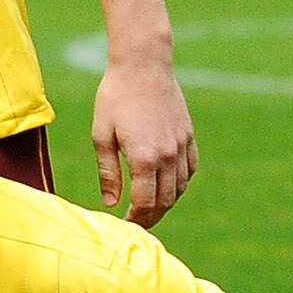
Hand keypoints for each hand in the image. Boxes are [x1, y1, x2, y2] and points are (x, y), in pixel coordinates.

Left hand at [91, 54, 196, 226]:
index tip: (127, 224)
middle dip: (152, 216)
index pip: (145, 202)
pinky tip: (168, 186)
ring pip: (181, 187)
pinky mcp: (189, 136)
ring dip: (167, 202)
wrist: (144, 67)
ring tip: (150, 207)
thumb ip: (108, 173)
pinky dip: (181, 184)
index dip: (137, 218)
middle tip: (138, 222)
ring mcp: (182, 146)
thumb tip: (110, 202)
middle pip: (166, 200)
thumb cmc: (115, 99)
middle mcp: (168, 156)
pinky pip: (191, 169)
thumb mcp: (101, 136)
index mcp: (144, 158)